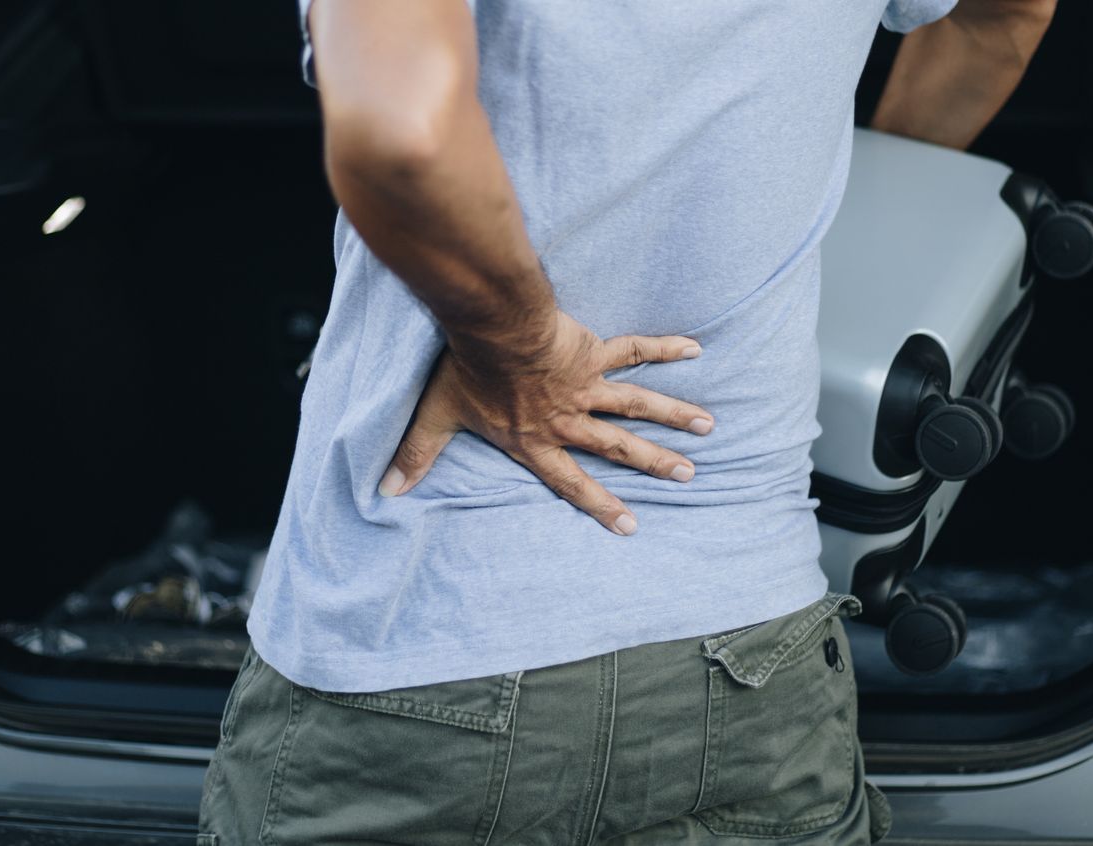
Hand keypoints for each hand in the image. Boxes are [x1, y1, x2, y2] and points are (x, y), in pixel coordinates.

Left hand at [380, 310, 714, 534]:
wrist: (493, 329)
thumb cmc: (467, 371)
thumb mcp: (437, 416)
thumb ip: (416, 454)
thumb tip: (385, 490)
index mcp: (535, 440)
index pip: (571, 482)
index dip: (599, 505)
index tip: (630, 526)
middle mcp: (567, 419)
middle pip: (617, 447)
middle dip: (654, 463)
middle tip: (688, 475)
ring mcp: (585, 385)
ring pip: (636, 405)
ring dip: (672, 415)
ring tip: (707, 427)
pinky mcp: (593, 352)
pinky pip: (634, 351)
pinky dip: (665, 349)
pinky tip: (696, 350)